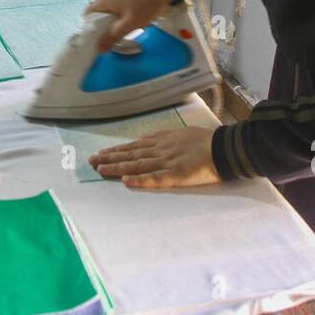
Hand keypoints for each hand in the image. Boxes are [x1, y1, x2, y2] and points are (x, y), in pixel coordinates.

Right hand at [86, 0, 173, 50]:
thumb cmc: (145, 4)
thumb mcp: (130, 23)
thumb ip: (113, 36)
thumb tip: (99, 49)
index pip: (88, 15)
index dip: (90, 29)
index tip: (98, 40)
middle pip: (99, 13)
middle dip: (105, 26)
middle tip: (113, 38)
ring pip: (110, 10)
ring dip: (115, 21)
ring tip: (124, 30)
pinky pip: (118, 5)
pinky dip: (121, 14)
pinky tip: (131, 20)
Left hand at [89, 127, 218, 188]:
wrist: (224, 148)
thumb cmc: (206, 141)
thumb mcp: (182, 134)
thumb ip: (166, 138)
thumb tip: (150, 141)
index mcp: (162, 141)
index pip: (134, 146)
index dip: (117, 150)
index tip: (101, 153)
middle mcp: (160, 150)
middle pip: (131, 155)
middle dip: (110, 158)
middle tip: (91, 161)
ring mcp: (167, 162)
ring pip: (137, 165)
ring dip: (118, 167)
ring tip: (101, 169)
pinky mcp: (176, 175)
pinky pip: (155, 178)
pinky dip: (140, 180)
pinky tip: (126, 181)